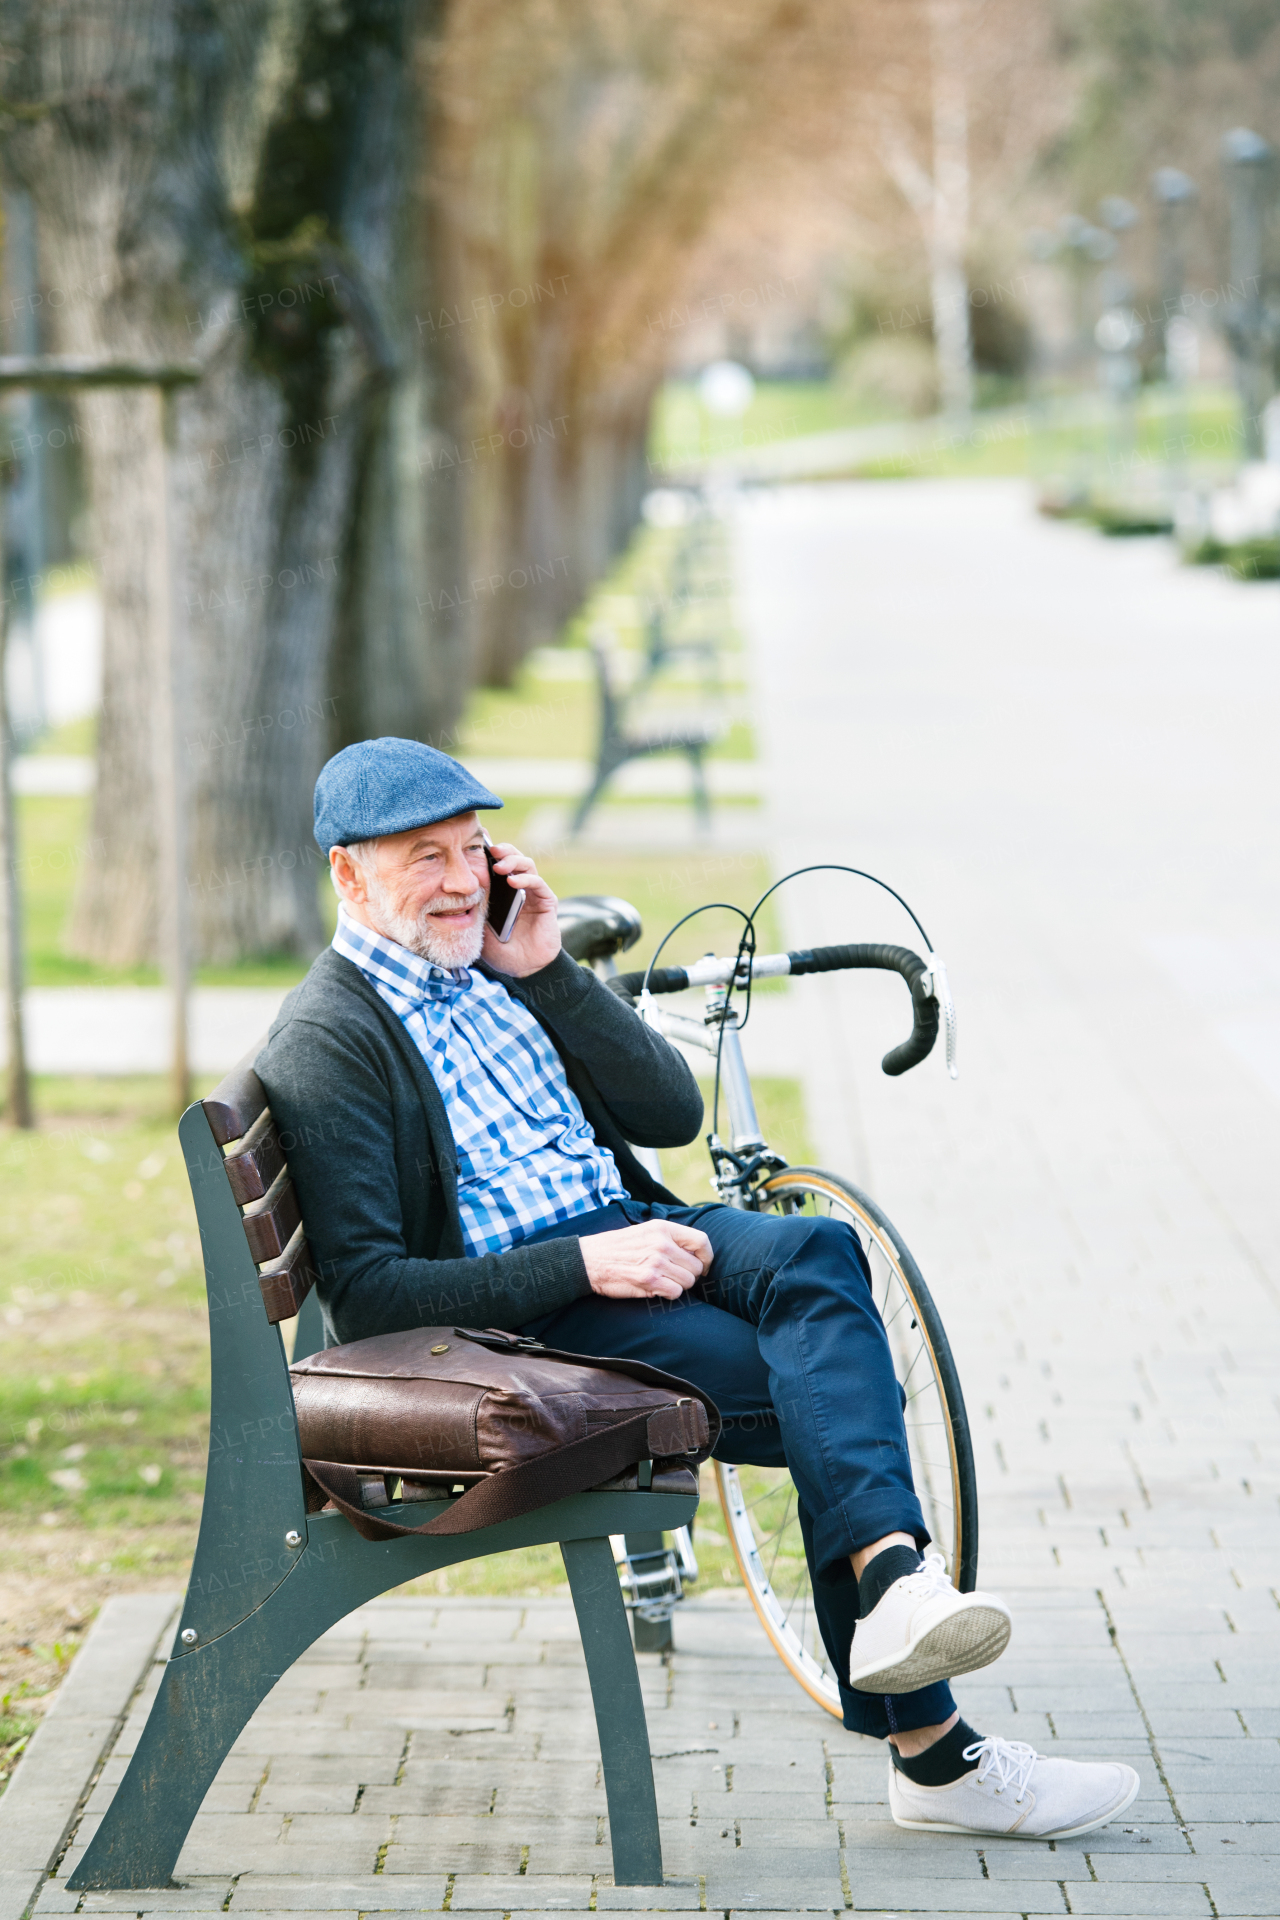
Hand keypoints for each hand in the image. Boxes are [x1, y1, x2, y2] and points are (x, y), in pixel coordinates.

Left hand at [481, 842, 561, 976]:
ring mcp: (534, 894)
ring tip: (500, 866)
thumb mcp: (480, 927)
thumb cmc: (501, 950)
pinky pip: (538, 883)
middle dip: (503, 851)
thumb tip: (458, 890)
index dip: (489, 852)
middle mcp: (519, 888)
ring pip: (527, 865)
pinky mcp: (547, 902)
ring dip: (513, 861)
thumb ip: (474, 908)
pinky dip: (526, 879)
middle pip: (513, 859)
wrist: (523, 969)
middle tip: (490, 850)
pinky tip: (514, 882)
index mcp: (502, 892)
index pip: (497, 864)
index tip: (475, 843)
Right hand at [579, 1220, 713, 1300]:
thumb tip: (695, 1252)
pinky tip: (655, 1288)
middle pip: (696, 1266)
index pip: (702, 1241)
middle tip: (673, 1276)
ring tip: (662, 1281)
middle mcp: (662, 1243)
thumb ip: (670, 1238)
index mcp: (663, 1228)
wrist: (590, 1260)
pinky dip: (668, 1294)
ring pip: (688, 1282)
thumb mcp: (645, 1231)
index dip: (707, 1257)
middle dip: (689, 1275)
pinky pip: (675, 1293)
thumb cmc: (618, 1247)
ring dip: (678, 1285)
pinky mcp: (649, 1280)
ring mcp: (656, 1262)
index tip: (703, 1266)